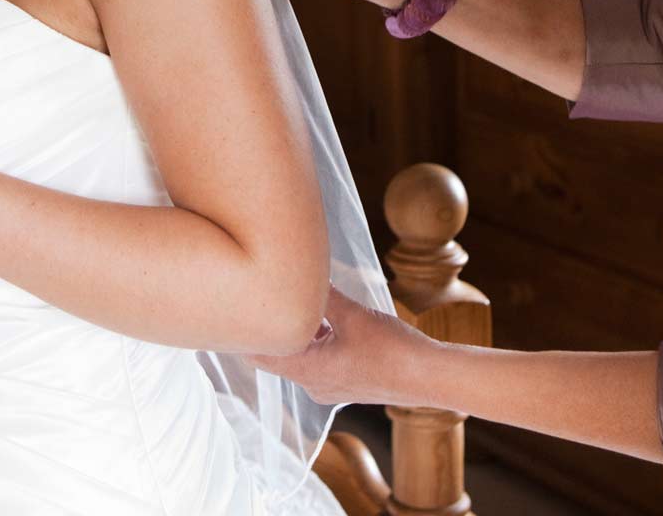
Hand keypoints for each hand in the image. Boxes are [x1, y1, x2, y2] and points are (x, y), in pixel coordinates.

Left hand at [245, 287, 435, 407]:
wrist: (429, 377)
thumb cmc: (392, 348)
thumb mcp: (353, 315)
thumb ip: (322, 296)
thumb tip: (300, 274)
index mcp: (308, 371)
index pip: (259, 354)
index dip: (243, 332)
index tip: (234, 307)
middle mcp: (313, 385)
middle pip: (277, 356)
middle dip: (271, 328)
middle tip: (258, 298)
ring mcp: (330, 387)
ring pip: (300, 357)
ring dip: (297, 332)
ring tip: (295, 301)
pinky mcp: (346, 383)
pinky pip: (319, 362)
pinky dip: (315, 341)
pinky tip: (327, 319)